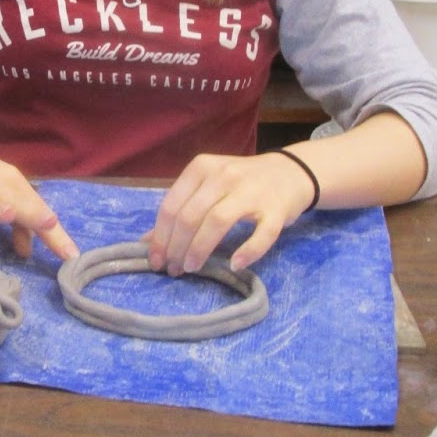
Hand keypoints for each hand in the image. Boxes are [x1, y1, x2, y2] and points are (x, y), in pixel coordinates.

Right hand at [0, 134, 77, 261]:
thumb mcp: (2, 197)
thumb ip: (18, 225)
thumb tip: (28, 252)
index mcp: (11, 183)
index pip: (37, 208)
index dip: (53, 232)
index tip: (71, 254)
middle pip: (13, 200)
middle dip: (31, 212)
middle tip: (50, 224)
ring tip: (9, 215)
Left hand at [147, 151, 315, 275]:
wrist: (289, 173)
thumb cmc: (240, 183)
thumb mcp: (207, 187)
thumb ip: (181, 208)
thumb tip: (147, 242)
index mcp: (202, 167)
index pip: (172, 205)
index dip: (160, 236)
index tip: (156, 260)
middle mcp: (225, 175)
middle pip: (190, 216)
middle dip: (177, 247)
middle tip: (174, 269)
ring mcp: (252, 191)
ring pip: (218, 222)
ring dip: (200, 250)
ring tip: (192, 268)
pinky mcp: (277, 210)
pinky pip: (261, 234)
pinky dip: (247, 252)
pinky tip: (234, 265)